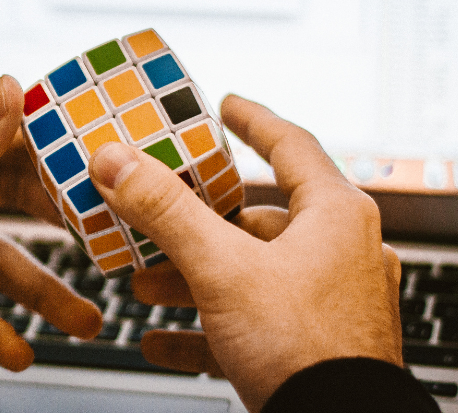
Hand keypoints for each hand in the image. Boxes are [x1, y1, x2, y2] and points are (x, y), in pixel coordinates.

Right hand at [87, 95, 402, 412]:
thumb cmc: (306, 351)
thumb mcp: (223, 269)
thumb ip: (166, 212)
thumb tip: (117, 161)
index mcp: (335, 216)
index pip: (291, 145)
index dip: (253, 121)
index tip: (226, 106)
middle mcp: (339, 254)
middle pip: (254, 220)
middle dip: (193, 225)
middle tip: (153, 218)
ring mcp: (328, 304)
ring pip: (247, 275)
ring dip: (190, 278)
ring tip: (143, 286)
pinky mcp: (312, 347)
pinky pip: (249, 325)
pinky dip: (205, 329)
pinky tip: (161, 340)